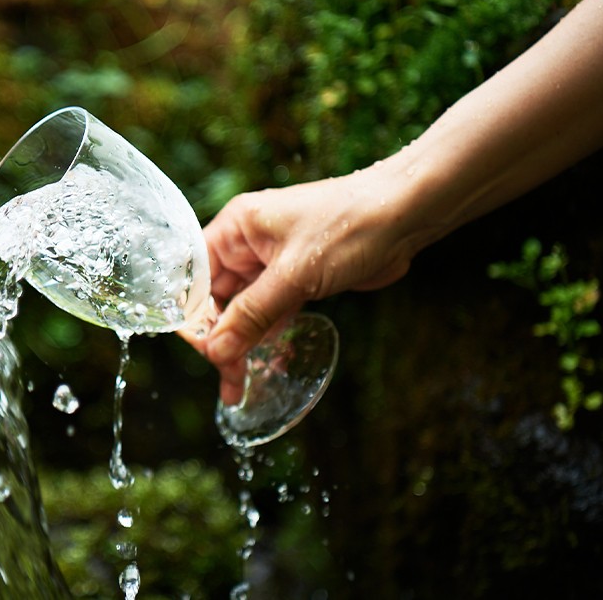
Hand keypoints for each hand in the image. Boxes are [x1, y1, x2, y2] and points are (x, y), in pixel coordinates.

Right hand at [181, 167, 415, 403]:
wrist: (406, 215)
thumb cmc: (349, 227)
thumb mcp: (295, 275)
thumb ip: (253, 314)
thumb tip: (216, 351)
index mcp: (236, 228)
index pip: (195, 276)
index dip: (195, 315)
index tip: (207, 351)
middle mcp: (247, 244)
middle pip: (217, 298)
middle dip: (219, 339)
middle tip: (229, 379)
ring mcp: (272, 263)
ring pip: (244, 310)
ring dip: (243, 345)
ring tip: (240, 387)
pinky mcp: (296, 279)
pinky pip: (270, 313)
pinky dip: (268, 338)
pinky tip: (268, 366)